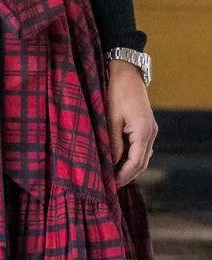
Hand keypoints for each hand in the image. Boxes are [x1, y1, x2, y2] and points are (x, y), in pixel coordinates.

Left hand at [107, 59, 156, 186]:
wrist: (126, 73)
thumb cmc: (116, 92)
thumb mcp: (110, 119)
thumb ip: (111, 142)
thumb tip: (110, 163)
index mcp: (143, 132)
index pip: (136, 163)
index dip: (124, 176)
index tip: (111, 185)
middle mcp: (151, 133)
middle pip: (141, 163)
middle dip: (127, 176)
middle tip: (111, 187)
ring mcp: (150, 129)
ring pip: (142, 156)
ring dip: (129, 168)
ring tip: (113, 177)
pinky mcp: (145, 126)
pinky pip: (140, 148)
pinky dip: (130, 158)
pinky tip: (118, 162)